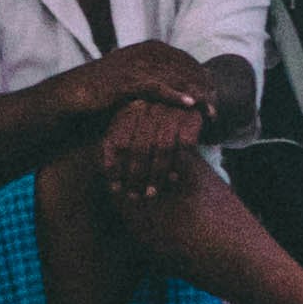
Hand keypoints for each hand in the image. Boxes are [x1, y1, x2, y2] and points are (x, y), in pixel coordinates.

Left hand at [98, 80, 212, 202]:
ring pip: (162, 148)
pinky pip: (184, 146)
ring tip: (151, 194)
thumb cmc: (152, 130)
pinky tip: (173, 180)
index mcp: (127, 110)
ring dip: (156, 174)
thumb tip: (110, 184)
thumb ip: (116, 151)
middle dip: (136, 176)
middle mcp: (149, 107)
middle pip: (139, 147)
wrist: (189, 106)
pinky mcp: (191, 116)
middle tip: (134, 197)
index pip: (116, 142)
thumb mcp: (131, 135)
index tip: (115, 189)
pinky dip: (178, 165)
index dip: (114, 167)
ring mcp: (170, 110)